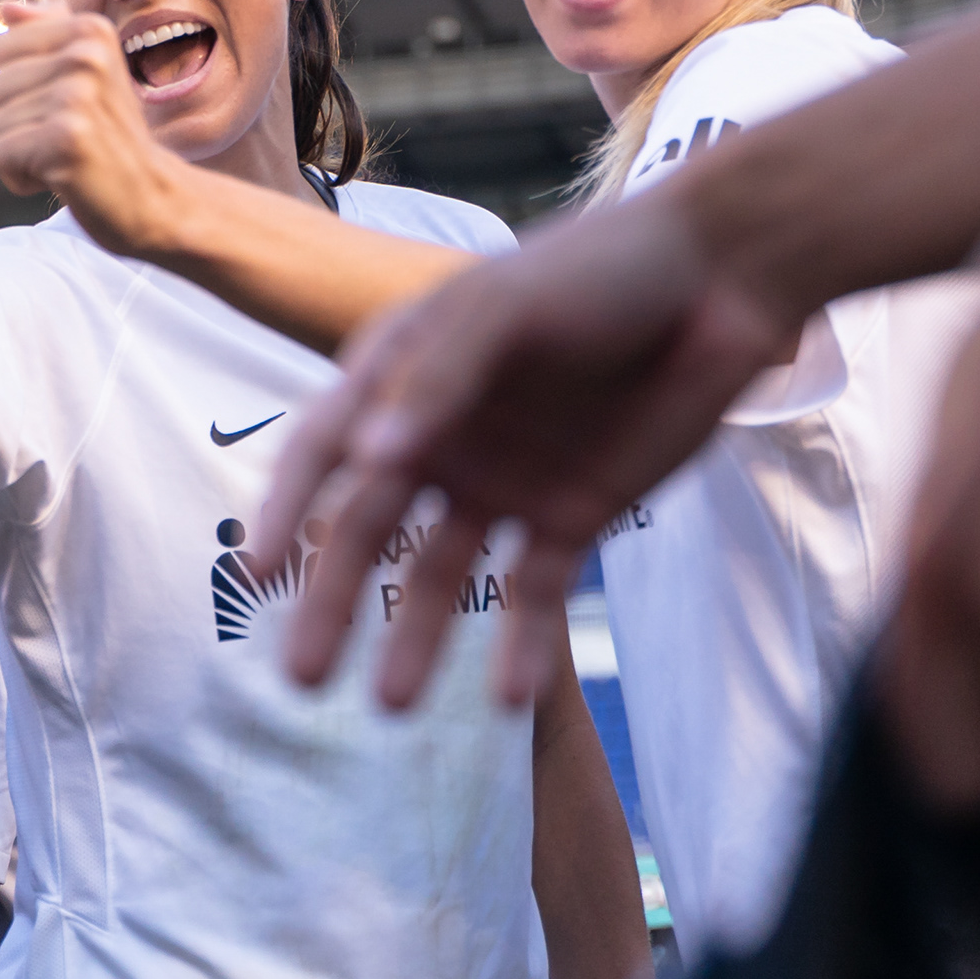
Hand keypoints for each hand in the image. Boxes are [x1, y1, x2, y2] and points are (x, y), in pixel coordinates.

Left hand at [0, 0, 187, 252]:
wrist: (153, 197)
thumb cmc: (111, 136)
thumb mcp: (88, 75)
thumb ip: (47, 34)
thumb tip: (3, 6)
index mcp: (89, 29)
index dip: (17, 88)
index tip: (62, 106)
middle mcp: (86, 55)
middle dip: (16, 123)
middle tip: (66, 137)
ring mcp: (77, 96)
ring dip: (19, 153)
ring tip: (65, 156)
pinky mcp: (66, 139)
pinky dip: (19, 177)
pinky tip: (61, 177)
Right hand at [257, 187, 794, 709]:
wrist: (720, 286)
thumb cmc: (597, 271)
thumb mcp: (504, 307)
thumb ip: (440, 377)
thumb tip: (370, 458)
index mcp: (404, 375)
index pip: (324, 451)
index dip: (288, 510)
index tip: (260, 576)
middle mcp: (440, 437)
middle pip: (370, 532)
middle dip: (334, 604)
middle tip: (302, 678)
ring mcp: (503, 483)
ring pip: (441, 577)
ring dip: (416, 640)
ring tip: (392, 707)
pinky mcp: (572, 518)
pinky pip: (534, 595)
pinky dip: (519, 647)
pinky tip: (507, 698)